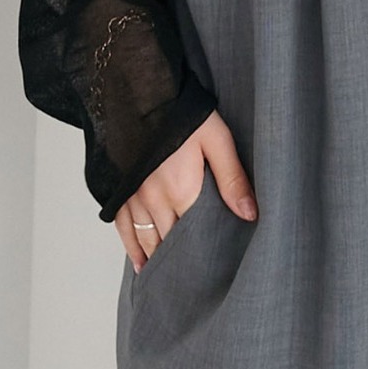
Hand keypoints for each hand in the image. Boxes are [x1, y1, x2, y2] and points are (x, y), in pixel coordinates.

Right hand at [116, 109, 257, 273]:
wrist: (135, 87)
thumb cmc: (178, 110)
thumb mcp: (216, 138)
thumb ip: (232, 177)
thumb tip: (250, 215)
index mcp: (183, 190)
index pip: (197, 236)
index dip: (206, 252)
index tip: (216, 269)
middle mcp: (155, 200)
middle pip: (171, 241)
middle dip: (183, 259)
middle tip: (197, 281)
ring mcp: (133, 196)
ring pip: (147, 239)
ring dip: (159, 259)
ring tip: (170, 280)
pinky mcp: (117, 189)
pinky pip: (123, 228)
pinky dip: (132, 249)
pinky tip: (141, 264)